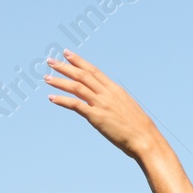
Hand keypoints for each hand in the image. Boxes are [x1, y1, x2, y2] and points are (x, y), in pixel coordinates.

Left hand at [45, 50, 161, 159]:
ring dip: (60, 81)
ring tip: (46, 78)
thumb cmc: (139, 129)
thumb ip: (116, 104)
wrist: (145, 139)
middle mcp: (107, 93)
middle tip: (50, 61)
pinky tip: (52, 98)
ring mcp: (101, 104)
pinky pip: (76, 105)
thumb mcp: (127, 109)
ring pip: (77, 87)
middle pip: (82, 75)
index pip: (94, 71)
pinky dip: (62, 100)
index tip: (67, 54)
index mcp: (115, 90)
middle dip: (65, 66)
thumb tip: (109, 105)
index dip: (79, 61)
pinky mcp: (97, 116)